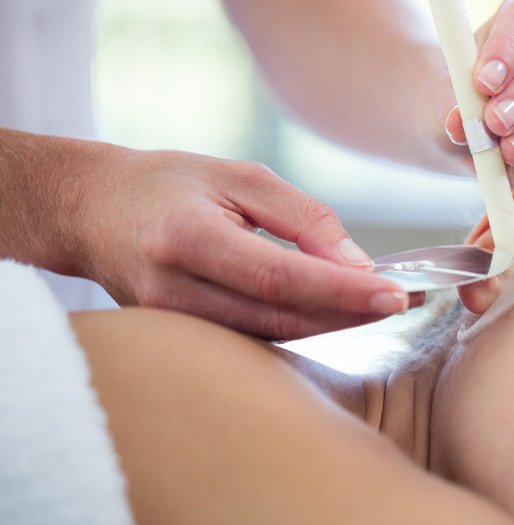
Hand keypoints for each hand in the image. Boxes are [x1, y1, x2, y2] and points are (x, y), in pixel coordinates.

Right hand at [81, 148, 419, 340]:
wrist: (89, 211)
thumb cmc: (168, 183)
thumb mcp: (239, 177)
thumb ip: (302, 218)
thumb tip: (359, 265)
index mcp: (185, 238)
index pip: (278, 276)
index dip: (341, 290)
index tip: (396, 294)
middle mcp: (174, 291)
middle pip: (281, 317)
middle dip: (350, 313)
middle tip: (404, 299)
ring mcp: (173, 324)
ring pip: (272, 336)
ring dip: (333, 324)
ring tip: (381, 303)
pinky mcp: (181, 338)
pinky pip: (255, 338)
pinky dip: (302, 325)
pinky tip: (336, 311)